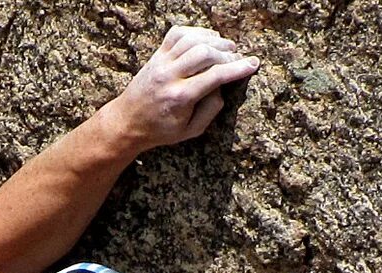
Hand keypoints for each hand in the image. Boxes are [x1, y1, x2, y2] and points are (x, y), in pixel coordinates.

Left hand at [104, 26, 259, 150]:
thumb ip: (210, 111)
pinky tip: (206, 39)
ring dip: (213, 40)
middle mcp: (169, 76)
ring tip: (227, 47)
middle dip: (227, 53)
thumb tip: (222, 87)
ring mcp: (161, 62)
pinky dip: (195, 32)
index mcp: (180, 97)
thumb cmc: (161, 130)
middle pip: (204, 52)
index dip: (238, 68)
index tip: (253, 64)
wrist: (128, 121)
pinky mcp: (156, 54)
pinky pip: (177, 33)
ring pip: (192, 39)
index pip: (215, 76)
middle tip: (238, 58)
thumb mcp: (190, 131)